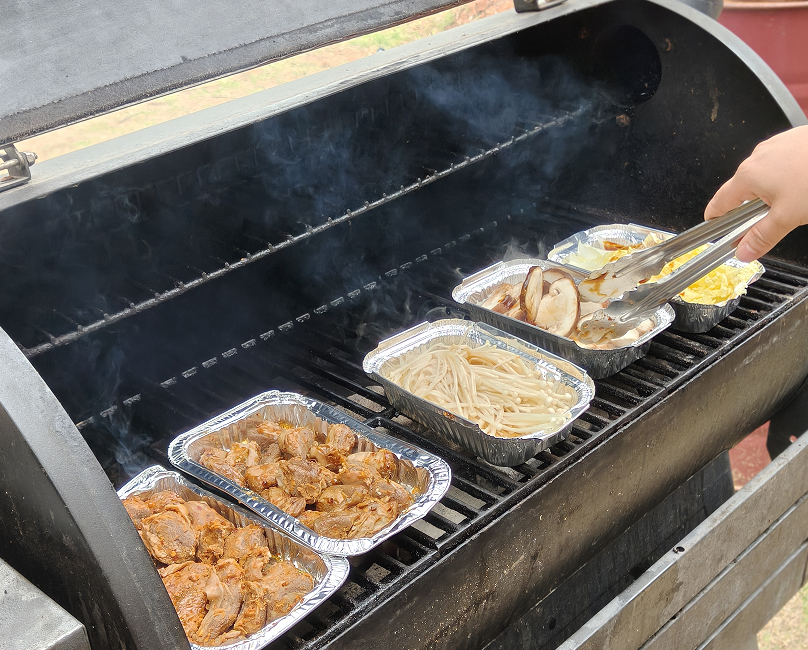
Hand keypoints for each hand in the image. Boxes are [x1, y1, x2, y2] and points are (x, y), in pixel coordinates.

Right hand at [704, 125, 807, 262]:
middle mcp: (757, 157)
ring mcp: (776, 145)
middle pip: (743, 190)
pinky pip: (783, 163)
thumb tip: (744, 252)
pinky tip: (804, 184)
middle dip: (752, 208)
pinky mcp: (795, 140)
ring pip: (765, 176)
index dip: (716, 220)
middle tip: (772, 222)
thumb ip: (762, 237)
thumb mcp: (789, 217)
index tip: (717, 230)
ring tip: (796, 201)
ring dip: (773, 191)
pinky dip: (789, 176)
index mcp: (748, 176)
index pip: (718, 203)